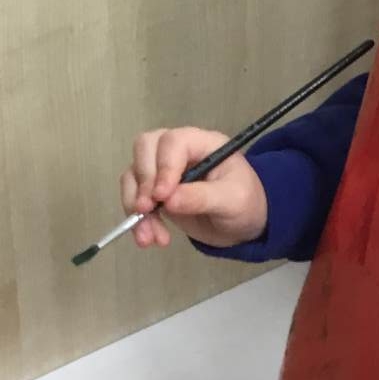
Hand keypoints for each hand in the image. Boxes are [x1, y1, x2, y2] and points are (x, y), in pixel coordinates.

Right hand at [120, 127, 267, 249]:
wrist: (242, 225)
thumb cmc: (245, 204)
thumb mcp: (233, 200)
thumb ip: (202, 198)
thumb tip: (169, 201)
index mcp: (202, 143)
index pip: (173, 142)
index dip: (164, 166)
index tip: (162, 197)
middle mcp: (179, 150)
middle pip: (145, 147)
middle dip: (143, 181)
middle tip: (147, 209)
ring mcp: (163, 169)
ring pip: (134, 173)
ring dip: (134, 204)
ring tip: (148, 235)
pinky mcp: (154, 190)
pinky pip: (133, 196)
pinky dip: (135, 217)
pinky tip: (147, 238)